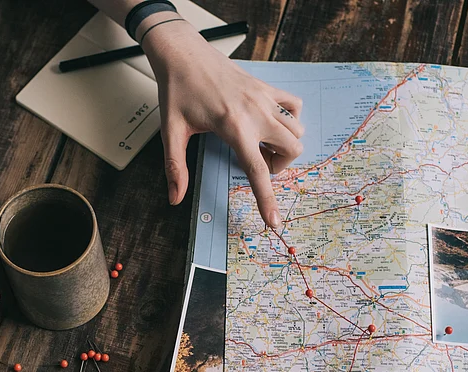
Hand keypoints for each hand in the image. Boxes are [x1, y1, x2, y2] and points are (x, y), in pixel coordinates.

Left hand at [142, 20, 304, 227]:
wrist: (183, 54)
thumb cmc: (177, 92)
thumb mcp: (171, 132)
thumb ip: (175, 168)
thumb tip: (175, 199)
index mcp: (233, 128)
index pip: (256, 170)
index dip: (267, 199)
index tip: (275, 221)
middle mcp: (255, 113)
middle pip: (291, 149)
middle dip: (278, 165)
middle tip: (256, 162)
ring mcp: (264, 98)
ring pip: (296, 130)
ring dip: (285, 145)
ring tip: (261, 144)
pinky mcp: (266, 87)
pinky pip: (295, 106)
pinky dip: (291, 119)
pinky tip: (271, 122)